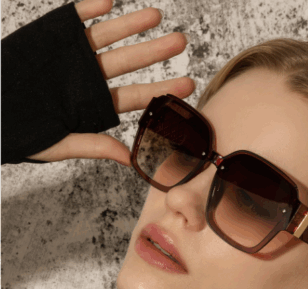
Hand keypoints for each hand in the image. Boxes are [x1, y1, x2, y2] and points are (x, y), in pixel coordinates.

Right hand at [26, 0, 194, 164]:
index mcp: (96, 104)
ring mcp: (74, 55)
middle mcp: (90, 77)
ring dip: (131, 25)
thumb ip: (96, 146)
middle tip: (182, 42)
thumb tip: (131, 160)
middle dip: (155, 52)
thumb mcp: (62, 144)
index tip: (188, 86)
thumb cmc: (26, 133)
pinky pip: (76, 17)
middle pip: (129, 62)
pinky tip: (111, 0)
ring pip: (108, 36)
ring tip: (156, 16)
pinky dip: (92, 8)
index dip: (161, 91)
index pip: (136, 97)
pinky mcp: (54, 35)